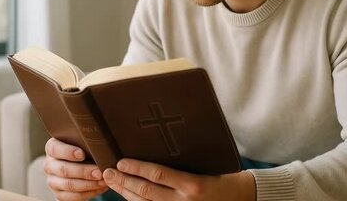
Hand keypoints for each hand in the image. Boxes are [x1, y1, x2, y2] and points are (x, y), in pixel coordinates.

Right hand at [43, 138, 108, 199]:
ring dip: (88, 184)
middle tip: (99, 171)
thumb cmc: (83, 150)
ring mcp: (53, 180)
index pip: (55, 149)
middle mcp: (50, 164)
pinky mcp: (59, 194)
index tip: (82, 154)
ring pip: (69, 184)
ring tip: (103, 181)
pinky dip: (89, 193)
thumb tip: (100, 137)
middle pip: (63, 169)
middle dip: (83, 171)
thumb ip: (86, 141)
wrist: (78, 168)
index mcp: (52, 148)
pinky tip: (100, 188)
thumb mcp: (82, 143)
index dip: (68, 152)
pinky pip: (73, 197)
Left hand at [102, 158, 255, 200]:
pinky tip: (127, 196)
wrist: (239, 199)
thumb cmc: (222, 176)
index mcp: (193, 184)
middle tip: (106, 172)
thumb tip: (151, 150)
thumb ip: (180, 164)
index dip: (136, 169)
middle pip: (146, 192)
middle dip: (123, 182)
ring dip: (125, 193)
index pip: (158, 175)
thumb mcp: (203, 166)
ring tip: (111, 182)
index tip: (119, 162)